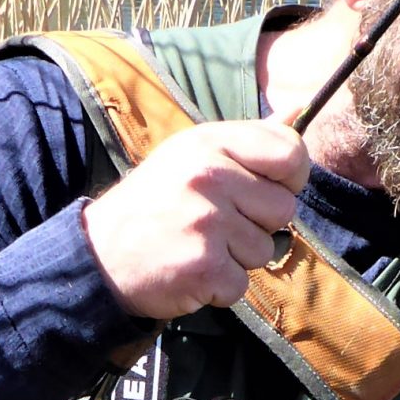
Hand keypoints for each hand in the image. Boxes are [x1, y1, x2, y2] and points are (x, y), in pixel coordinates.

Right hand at [82, 119, 309, 320]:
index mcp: (211, 143)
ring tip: (199, 245)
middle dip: (257, 224)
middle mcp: (210, 176)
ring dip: (237, 257)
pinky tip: (190, 270)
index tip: (266, 189)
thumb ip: (247, 139)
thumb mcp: (192, 154)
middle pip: (283, 208)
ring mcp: (208, 222)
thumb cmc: (155, 202)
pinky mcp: (205, 266)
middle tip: (215, 224)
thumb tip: (298, 112)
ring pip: (265, 250)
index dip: (289, 178)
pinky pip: (242, 283)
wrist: (100, 254)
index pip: (290, 152)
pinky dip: (220, 287)